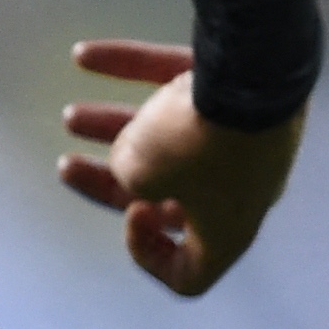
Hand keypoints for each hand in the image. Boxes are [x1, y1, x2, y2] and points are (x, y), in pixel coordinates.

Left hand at [54, 39, 300, 297]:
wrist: (259, 69)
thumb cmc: (200, 143)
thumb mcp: (143, 174)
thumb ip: (127, 176)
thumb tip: (132, 159)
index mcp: (224, 229)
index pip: (192, 273)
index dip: (149, 256)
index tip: (131, 214)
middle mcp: (239, 188)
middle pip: (167, 196)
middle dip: (113, 180)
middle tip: (69, 165)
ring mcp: (242, 136)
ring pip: (171, 137)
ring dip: (116, 127)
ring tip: (70, 117)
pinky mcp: (239, 86)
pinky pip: (178, 81)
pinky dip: (133, 69)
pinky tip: (84, 56)